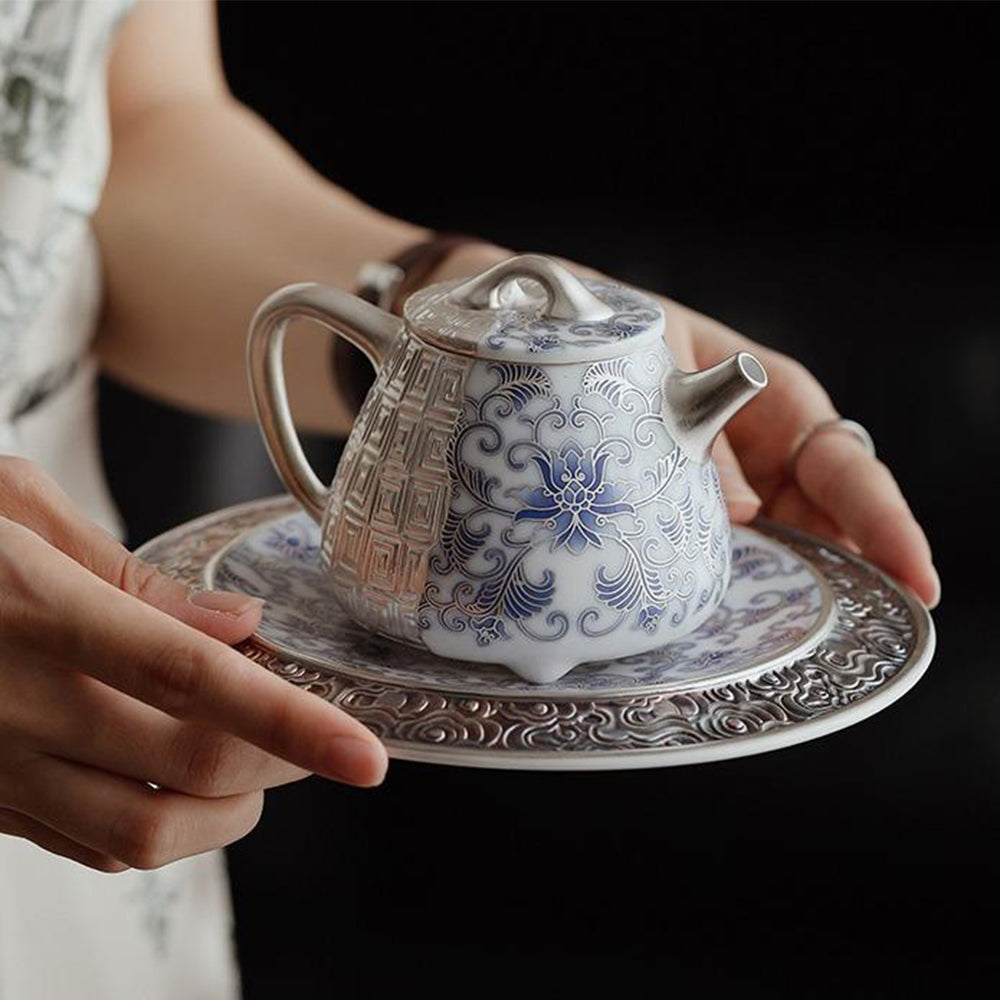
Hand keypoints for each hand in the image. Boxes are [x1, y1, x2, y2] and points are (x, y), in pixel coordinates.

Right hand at [0, 457, 387, 872]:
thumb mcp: (16, 509)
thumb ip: (135, 575)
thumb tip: (237, 624)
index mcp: (40, 614)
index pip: (197, 683)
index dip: (293, 724)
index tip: (366, 755)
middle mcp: (17, 705)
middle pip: (191, 770)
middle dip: (281, 763)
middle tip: (316, 732)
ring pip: (144, 838)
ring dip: (227, 812)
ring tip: (251, 762)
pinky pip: (89, 846)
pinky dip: (160, 826)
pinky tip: (176, 778)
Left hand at [429, 243, 939, 608]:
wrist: (529, 324)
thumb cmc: (602, 323)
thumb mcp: (651, 359)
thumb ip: (692, 426)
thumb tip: (744, 514)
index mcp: (767, 396)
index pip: (842, 462)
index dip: (883, 520)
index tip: (917, 576)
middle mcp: (753, 448)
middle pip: (823, 518)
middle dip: (850, 572)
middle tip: (868, 629)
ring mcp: (717, 484)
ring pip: (775, 544)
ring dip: (791, 591)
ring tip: (808, 639)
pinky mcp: (672, 510)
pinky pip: (713, 553)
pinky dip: (726, 588)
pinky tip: (725, 623)